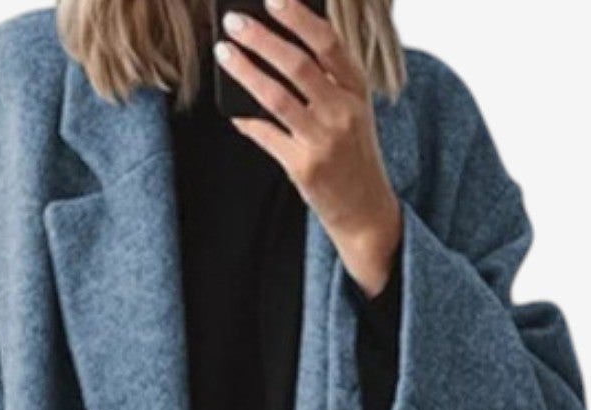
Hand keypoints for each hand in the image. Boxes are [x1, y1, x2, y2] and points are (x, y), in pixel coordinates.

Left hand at [214, 0, 402, 297]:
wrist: (366, 210)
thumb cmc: (352, 154)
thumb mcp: (352, 111)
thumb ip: (326, 80)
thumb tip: (276, 48)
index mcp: (357, 89)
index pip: (328, 43)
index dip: (298, 17)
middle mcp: (343, 111)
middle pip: (297, 64)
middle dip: (261, 38)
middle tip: (233, 21)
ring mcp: (324, 140)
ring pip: (276, 96)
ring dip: (245, 71)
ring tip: (224, 53)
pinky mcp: (304, 167)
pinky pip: (266, 135)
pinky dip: (245, 120)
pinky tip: (231, 109)